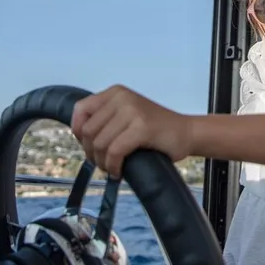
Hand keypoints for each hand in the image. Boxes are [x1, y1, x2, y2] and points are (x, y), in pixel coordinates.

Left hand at [70, 85, 192, 177]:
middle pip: (87, 130)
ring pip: (99, 143)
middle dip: (91, 152)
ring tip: (113, 168)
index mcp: (116, 92)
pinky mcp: (141, 128)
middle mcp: (122, 97)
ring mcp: (132, 111)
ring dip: (103, 162)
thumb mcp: (126, 115)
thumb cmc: (155, 129)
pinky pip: (114, 152)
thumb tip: (78, 136)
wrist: (187, 133)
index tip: (89, 145)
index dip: (78, 132)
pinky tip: (119, 171)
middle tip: (104, 162)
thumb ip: (104, 118)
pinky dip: (114, 166)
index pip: (80, 110)